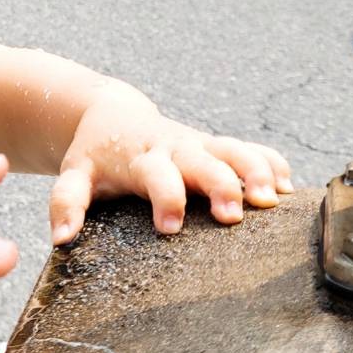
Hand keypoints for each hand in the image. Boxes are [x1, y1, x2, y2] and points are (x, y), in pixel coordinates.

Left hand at [48, 85, 293, 244]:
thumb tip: (61, 238)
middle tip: (233, 214)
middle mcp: (174, 148)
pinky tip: (290, 188)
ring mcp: (199, 145)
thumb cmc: (95, 154)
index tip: (170, 227)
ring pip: (234, 150)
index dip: (164, 198)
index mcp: (139, 158)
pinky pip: (251, 149)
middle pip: (203, 162)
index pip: (154, 175)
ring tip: (273, 199)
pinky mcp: (216, 145)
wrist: (112, 114)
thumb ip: (66, 203)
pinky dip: (272, 163)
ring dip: (255, 171)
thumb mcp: (75, 174)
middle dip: (221, 185)